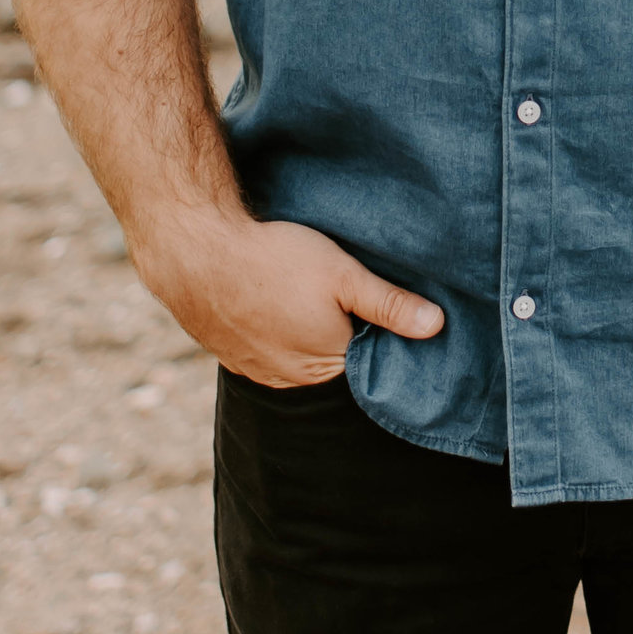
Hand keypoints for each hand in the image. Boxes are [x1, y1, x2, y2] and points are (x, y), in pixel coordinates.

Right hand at [138, 207, 446, 390]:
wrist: (195, 254)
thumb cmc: (273, 261)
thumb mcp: (343, 275)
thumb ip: (389, 304)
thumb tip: (436, 326)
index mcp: (327, 363)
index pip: (369, 359)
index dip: (379, 333)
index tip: (380, 306)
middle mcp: (293, 379)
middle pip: (334, 360)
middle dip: (344, 334)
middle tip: (341, 295)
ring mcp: (258, 371)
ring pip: (298, 356)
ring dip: (305, 334)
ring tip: (303, 296)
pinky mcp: (231, 356)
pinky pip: (266, 352)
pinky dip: (274, 333)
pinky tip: (274, 304)